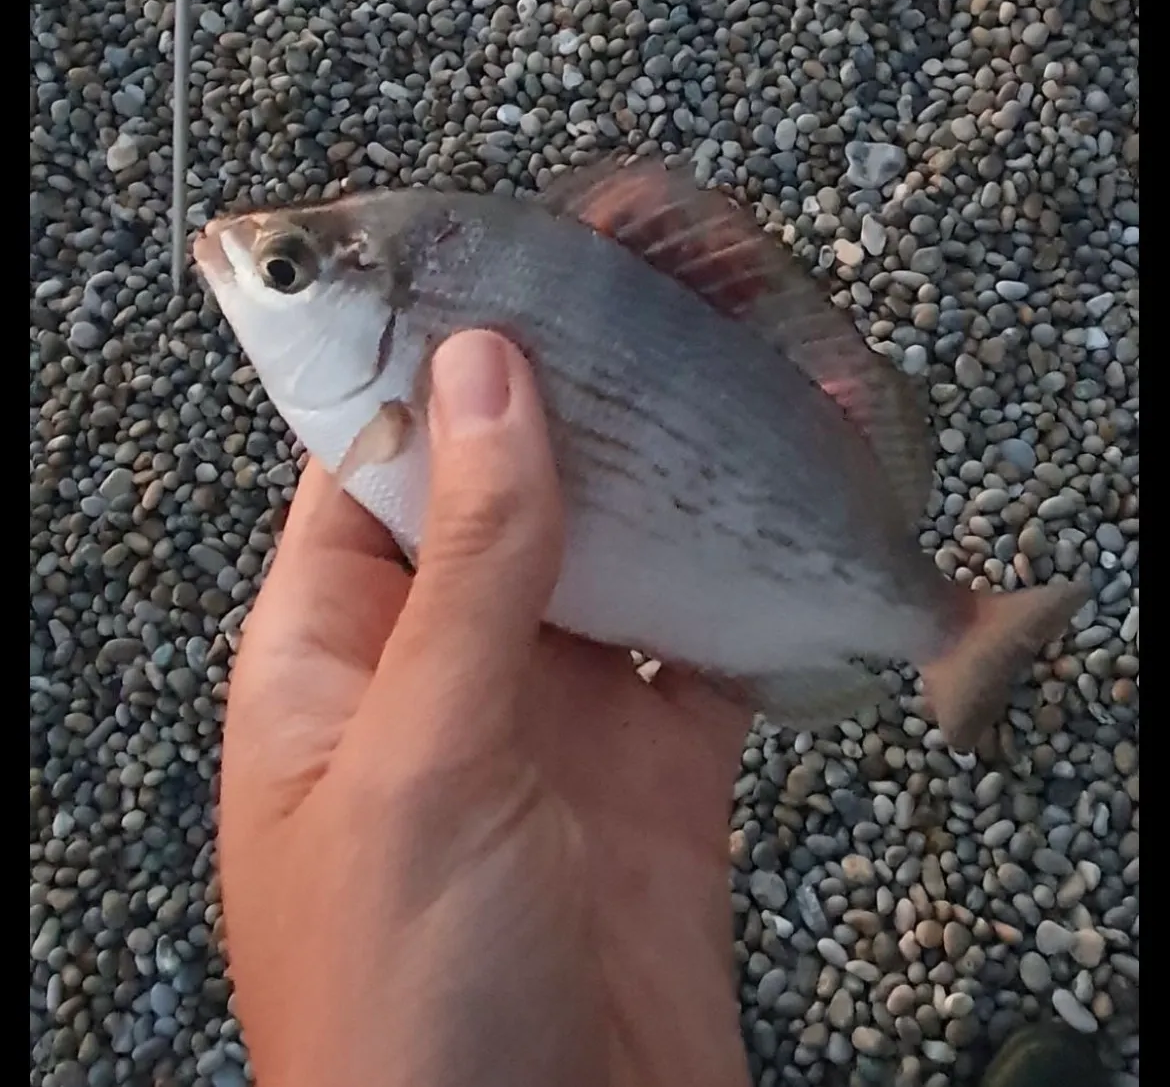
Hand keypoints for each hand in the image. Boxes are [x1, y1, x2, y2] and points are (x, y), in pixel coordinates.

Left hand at [219, 330, 753, 1086]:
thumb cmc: (406, 1014)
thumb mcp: (422, 765)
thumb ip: (469, 573)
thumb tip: (488, 381)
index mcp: (333, 656)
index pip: (372, 468)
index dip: (433, 367)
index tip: (507, 273)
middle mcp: (441, 670)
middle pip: (509, 496)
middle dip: (577, 404)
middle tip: (650, 293)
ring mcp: (550, 719)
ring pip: (611, 560)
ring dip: (668, 481)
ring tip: (731, 372)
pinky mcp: (651, 772)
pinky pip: (698, 649)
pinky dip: (744, 587)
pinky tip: (789, 513)